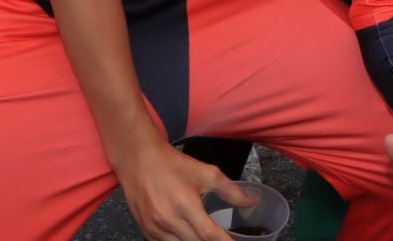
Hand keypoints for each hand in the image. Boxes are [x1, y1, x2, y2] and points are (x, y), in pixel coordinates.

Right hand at [112, 137, 246, 240]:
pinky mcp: (145, 231)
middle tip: (221, 239)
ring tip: (206, 237)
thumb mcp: (207, 173)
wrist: (140, 160)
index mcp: (186, 206)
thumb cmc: (175, 165)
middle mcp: (168, 221)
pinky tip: (187, 237)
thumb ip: (231, 190)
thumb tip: (251, 202)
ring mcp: (154, 229)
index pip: (209, 234)